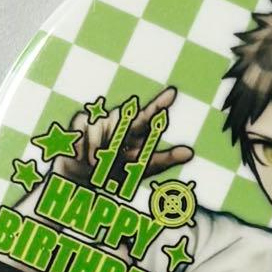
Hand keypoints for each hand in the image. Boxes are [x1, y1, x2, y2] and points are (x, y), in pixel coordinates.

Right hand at [53, 86, 193, 183]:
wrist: (81, 178)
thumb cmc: (116, 172)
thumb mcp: (142, 168)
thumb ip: (165, 159)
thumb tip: (190, 153)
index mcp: (136, 132)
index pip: (149, 117)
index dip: (160, 104)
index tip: (173, 93)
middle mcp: (120, 123)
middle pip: (126, 116)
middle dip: (123, 122)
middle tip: (124, 130)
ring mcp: (100, 121)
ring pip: (100, 130)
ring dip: (98, 150)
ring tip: (96, 163)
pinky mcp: (81, 122)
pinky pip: (84, 132)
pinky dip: (84, 147)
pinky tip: (81, 154)